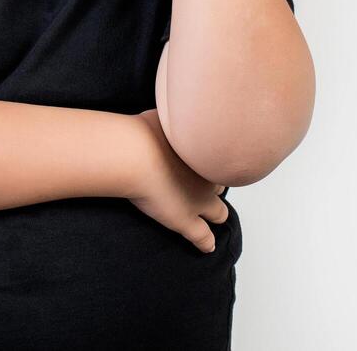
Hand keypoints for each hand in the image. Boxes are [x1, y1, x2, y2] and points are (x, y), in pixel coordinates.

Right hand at [124, 108, 229, 253]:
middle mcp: (207, 176)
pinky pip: (202, 236)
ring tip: (211, 216)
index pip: (218, 161)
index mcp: (205, 153)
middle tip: (204, 185)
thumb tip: (174, 111)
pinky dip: (206, 243)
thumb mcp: (165, 114)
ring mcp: (199, 201)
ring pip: (218, 212)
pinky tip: (207, 247)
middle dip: (215, 185)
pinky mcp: (186, 221)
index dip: (211, 163)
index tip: (203, 162)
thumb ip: (174, 118)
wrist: (136, 154)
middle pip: (220, 185)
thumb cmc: (147, 131)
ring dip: (215, 213)